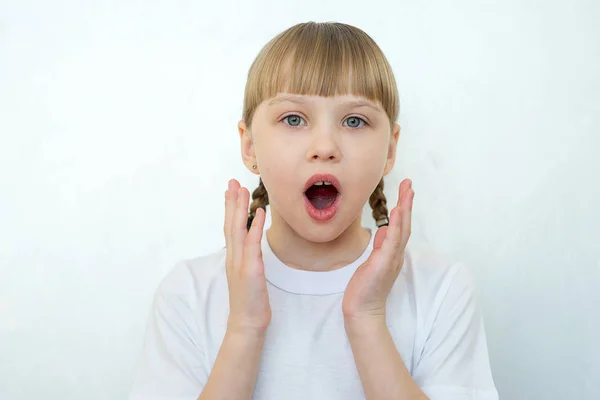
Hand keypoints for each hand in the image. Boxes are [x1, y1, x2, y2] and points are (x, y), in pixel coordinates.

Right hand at [224, 179, 270, 334]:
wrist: (247, 324)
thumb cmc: (250, 301)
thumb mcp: (248, 275)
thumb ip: (248, 258)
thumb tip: (252, 243)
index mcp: (233, 258)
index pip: (230, 228)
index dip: (230, 208)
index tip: (231, 189)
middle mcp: (233, 258)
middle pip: (231, 224)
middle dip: (231, 202)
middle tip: (233, 181)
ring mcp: (240, 264)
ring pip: (238, 231)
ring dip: (240, 209)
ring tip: (242, 190)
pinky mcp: (251, 271)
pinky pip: (253, 246)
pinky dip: (255, 228)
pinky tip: (259, 213)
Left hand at [342, 179, 413, 323]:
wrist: (362, 309)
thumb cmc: (366, 287)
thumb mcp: (372, 262)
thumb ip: (380, 246)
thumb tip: (382, 230)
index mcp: (393, 253)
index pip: (400, 226)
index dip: (404, 208)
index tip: (405, 190)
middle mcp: (396, 254)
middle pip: (405, 224)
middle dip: (407, 203)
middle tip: (409, 183)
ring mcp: (391, 259)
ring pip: (401, 230)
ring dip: (404, 210)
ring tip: (407, 192)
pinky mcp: (384, 263)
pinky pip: (391, 241)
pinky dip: (395, 226)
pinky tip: (396, 212)